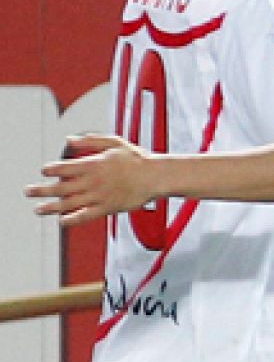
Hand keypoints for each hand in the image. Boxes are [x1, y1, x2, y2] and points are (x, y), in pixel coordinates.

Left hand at [28, 134, 157, 225]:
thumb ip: (90, 140)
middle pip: (61, 187)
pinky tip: (62, 221)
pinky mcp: (107, 208)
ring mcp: (99, 196)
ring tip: (38, 209)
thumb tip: (69, 140)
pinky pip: (85, 215)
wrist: (156, 176)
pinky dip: (72, 219)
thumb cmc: (137, 158)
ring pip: (69, 203)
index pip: (64, 168)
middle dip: (42, 190)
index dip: (51, 170)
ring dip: (51, 207)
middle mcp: (93, 181)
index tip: (43, 171)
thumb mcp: (114, 142)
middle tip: (29, 191)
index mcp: (94, 164)